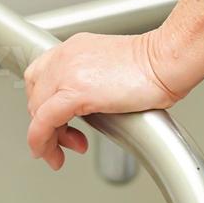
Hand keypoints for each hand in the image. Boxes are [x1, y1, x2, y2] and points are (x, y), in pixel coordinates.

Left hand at [23, 31, 184, 169]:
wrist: (167, 60)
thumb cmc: (156, 66)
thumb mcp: (113, 68)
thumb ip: (94, 82)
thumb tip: (90, 107)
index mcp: (74, 49)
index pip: (41, 78)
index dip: (44, 105)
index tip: (57, 123)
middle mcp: (65, 56)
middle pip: (35, 96)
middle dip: (46, 125)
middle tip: (66, 142)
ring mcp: (67, 72)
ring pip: (37, 111)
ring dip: (46, 138)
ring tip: (65, 151)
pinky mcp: (75, 92)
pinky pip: (44, 122)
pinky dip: (42, 141)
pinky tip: (52, 153)